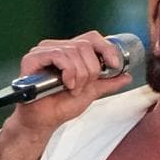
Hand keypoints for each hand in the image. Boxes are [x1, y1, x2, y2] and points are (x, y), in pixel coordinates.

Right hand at [9, 31, 133, 134]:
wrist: (44, 121)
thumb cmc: (61, 106)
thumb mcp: (91, 92)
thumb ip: (107, 83)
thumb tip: (127, 76)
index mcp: (70, 52)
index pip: (92, 37)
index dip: (106, 48)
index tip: (115, 65)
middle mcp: (56, 47)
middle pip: (85, 44)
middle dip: (91, 69)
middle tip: (84, 86)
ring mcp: (43, 51)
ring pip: (74, 51)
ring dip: (79, 75)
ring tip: (73, 89)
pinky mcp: (32, 58)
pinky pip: (59, 55)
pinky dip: (68, 71)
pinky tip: (66, 84)